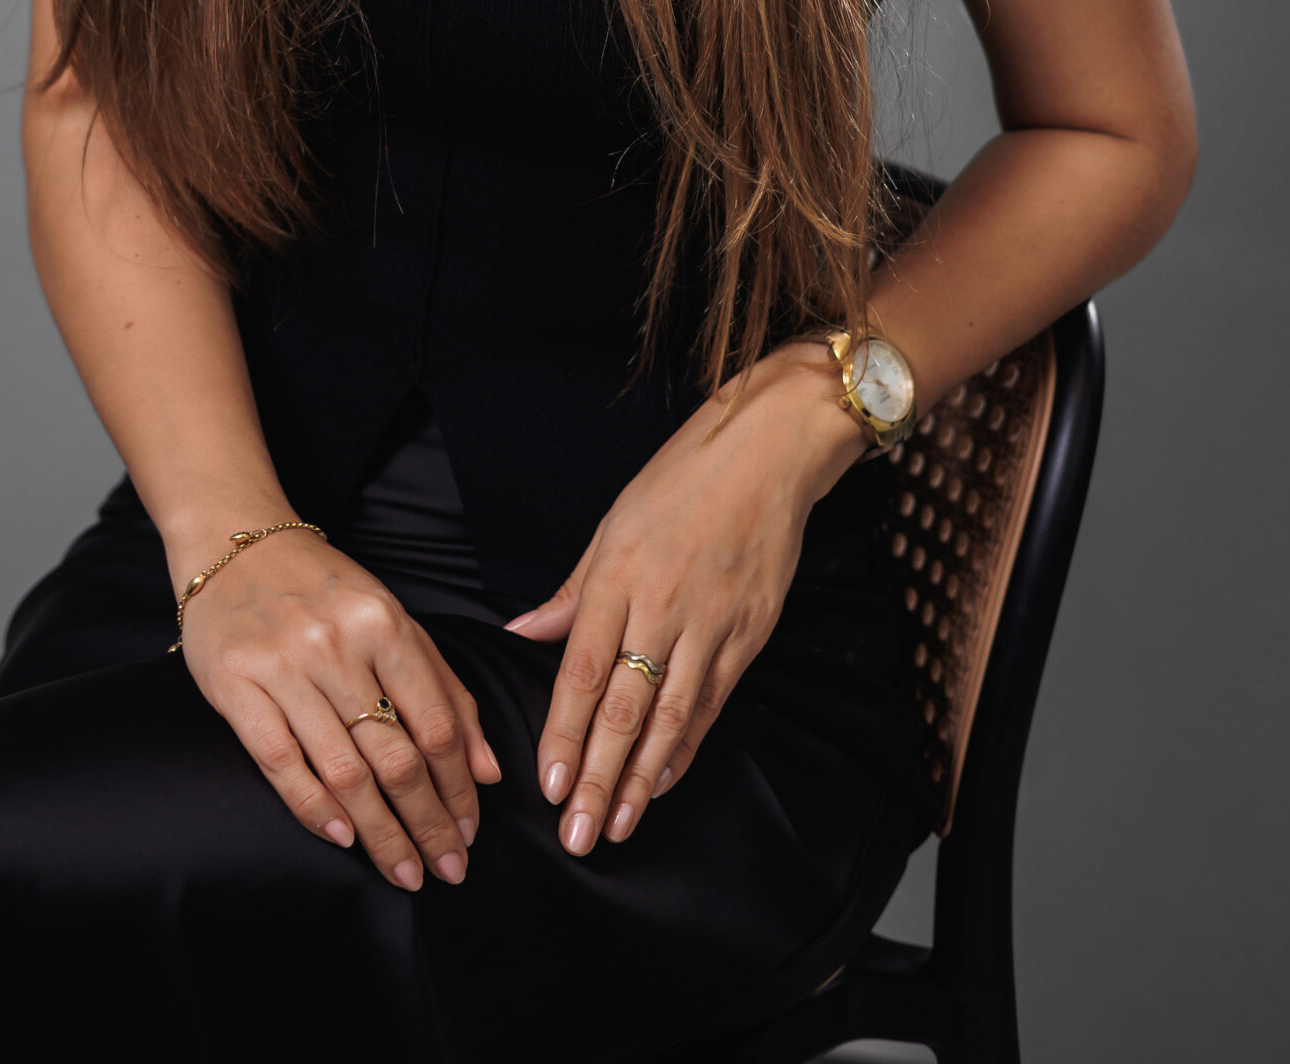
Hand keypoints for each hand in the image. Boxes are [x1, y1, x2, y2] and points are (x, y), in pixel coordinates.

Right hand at [175, 525, 502, 890]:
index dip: (458, 787)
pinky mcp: (236, 686)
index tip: (470, 832)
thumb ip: (444, 688)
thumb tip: (485, 770)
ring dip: (380, 832)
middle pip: (395, 756)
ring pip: (344, 770)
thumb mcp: (392, 620)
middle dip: (427, 823)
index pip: (435, 723)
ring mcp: (283, 666)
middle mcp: (337, 644)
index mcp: (384, 622)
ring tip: (403, 871)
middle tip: (447, 870)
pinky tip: (343, 839)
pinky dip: (315, 808)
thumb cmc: (323, 589)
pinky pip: (282, 763)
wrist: (234, 544)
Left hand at [503, 340, 865, 853]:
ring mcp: (709, 625)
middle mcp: (662, 608)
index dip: (563, 733)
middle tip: (576, 836)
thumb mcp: (612, 523)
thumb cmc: (681, 479)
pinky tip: (662, 782)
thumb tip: (523, 632)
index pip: (584, 671)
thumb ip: (572, 591)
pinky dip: (686, 748)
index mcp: (618, 577)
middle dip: (595, 778)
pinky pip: (711, 703)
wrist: (767, 453)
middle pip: (624, 709)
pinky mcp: (748, 635)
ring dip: (639, 780)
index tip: (546, 784)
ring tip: (616, 826)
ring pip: (670, 718)